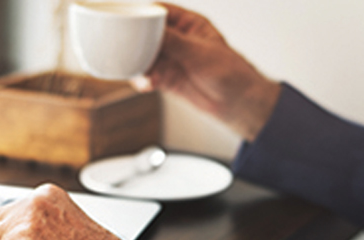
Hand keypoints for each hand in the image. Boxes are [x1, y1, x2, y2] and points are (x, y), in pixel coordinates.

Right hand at [141, 3, 280, 141]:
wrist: (238, 104)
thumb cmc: (231, 72)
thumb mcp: (200, 53)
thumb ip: (173, 42)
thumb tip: (149, 31)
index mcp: (188, 24)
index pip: (159, 12)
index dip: (142, 13)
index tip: (127, 19)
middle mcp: (176, 40)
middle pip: (146, 34)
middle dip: (134, 41)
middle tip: (126, 48)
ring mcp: (170, 60)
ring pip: (143, 56)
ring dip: (136, 63)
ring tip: (137, 69)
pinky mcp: (167, 79)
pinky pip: (147, 76)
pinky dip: (142, 80)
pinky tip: (147, 84)